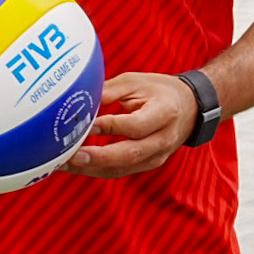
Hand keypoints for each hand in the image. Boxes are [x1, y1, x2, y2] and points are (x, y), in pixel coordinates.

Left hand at [64, 73, 198, 177]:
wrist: (190, 108)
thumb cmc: (159, 91)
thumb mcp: (136, 82)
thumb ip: (108, 92)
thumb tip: (77, 100)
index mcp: (164, 113)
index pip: (136, 126)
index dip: (110, 127)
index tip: (86, 125)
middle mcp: (163, 139)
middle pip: (130, 154)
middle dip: (98, 157)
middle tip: (71, 155)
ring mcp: (157, 156)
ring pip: (122, 168)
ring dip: (91, 168)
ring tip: (64, 163)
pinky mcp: (148, 165)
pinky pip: (120, 171)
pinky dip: (96, 169)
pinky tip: (77, 165)